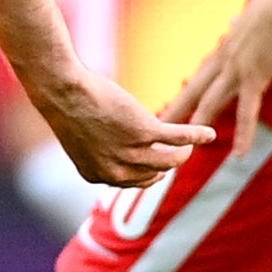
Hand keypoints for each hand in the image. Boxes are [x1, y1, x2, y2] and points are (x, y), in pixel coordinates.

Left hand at [33, 67, 215, 186]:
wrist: (63, 89)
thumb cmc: (67, 106)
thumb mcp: (80, 137)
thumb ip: (98, 150)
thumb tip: (115, 147)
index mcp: (96, 175)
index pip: (132, 181)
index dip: (148, 173)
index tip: (158, 166)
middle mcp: (115, 170)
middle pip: (154, 173)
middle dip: (167, 164)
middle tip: (177, 153)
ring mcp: (132, 152)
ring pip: (171, 159)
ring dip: (184, 152)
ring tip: (190, 145)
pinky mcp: (146, 132)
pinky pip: (179, 137)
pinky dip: (197, 135)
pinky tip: (208, 134)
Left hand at [165, 0, 271, 160]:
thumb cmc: (271, 8)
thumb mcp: (248, 21)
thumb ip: (239, 28)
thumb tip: (235, 22)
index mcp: (221, 52)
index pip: (197, 78)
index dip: (182, 94)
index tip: (168, 107)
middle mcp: (221, 63)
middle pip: (191, 92)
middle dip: (174, 113)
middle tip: (155, 130)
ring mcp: (235, 72)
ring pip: (209, 104)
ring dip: (196, 126)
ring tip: (184, 148)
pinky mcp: (254, 78)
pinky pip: (246, 113)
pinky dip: (243, 134)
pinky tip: (239, 153)